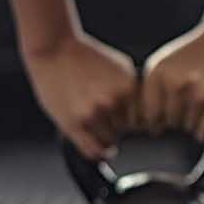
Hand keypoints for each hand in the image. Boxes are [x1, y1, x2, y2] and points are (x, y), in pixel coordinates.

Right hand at [23, 33, 138, 159]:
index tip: (134, 123)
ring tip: (99, 127)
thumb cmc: (87, 57)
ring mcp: (91, 114)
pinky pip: (92, 150)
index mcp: (128, 87)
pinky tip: (102, 152)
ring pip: (109, 141)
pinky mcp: (72, 123)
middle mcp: (112, 101)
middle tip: (109, 120)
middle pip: (127, 130)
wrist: (53, 49)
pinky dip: (99, 154)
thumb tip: (149, 118)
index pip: (143, 118)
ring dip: (106, 137)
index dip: (138, 121)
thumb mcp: (122, 67)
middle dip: (120, 127)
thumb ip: (135, 91)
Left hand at [138, 26, 203, 142]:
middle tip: (193, 104)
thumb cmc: (194, 54)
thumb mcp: (163, 64)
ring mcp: (202, 94)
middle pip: (173, 123)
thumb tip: (150, 127)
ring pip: (191, 128)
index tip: (171, 112)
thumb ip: (151, 91)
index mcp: (158, 76)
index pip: (152, 117)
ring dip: (197, 123)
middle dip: (181, 119)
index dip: (161, 119)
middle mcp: (177, 86)